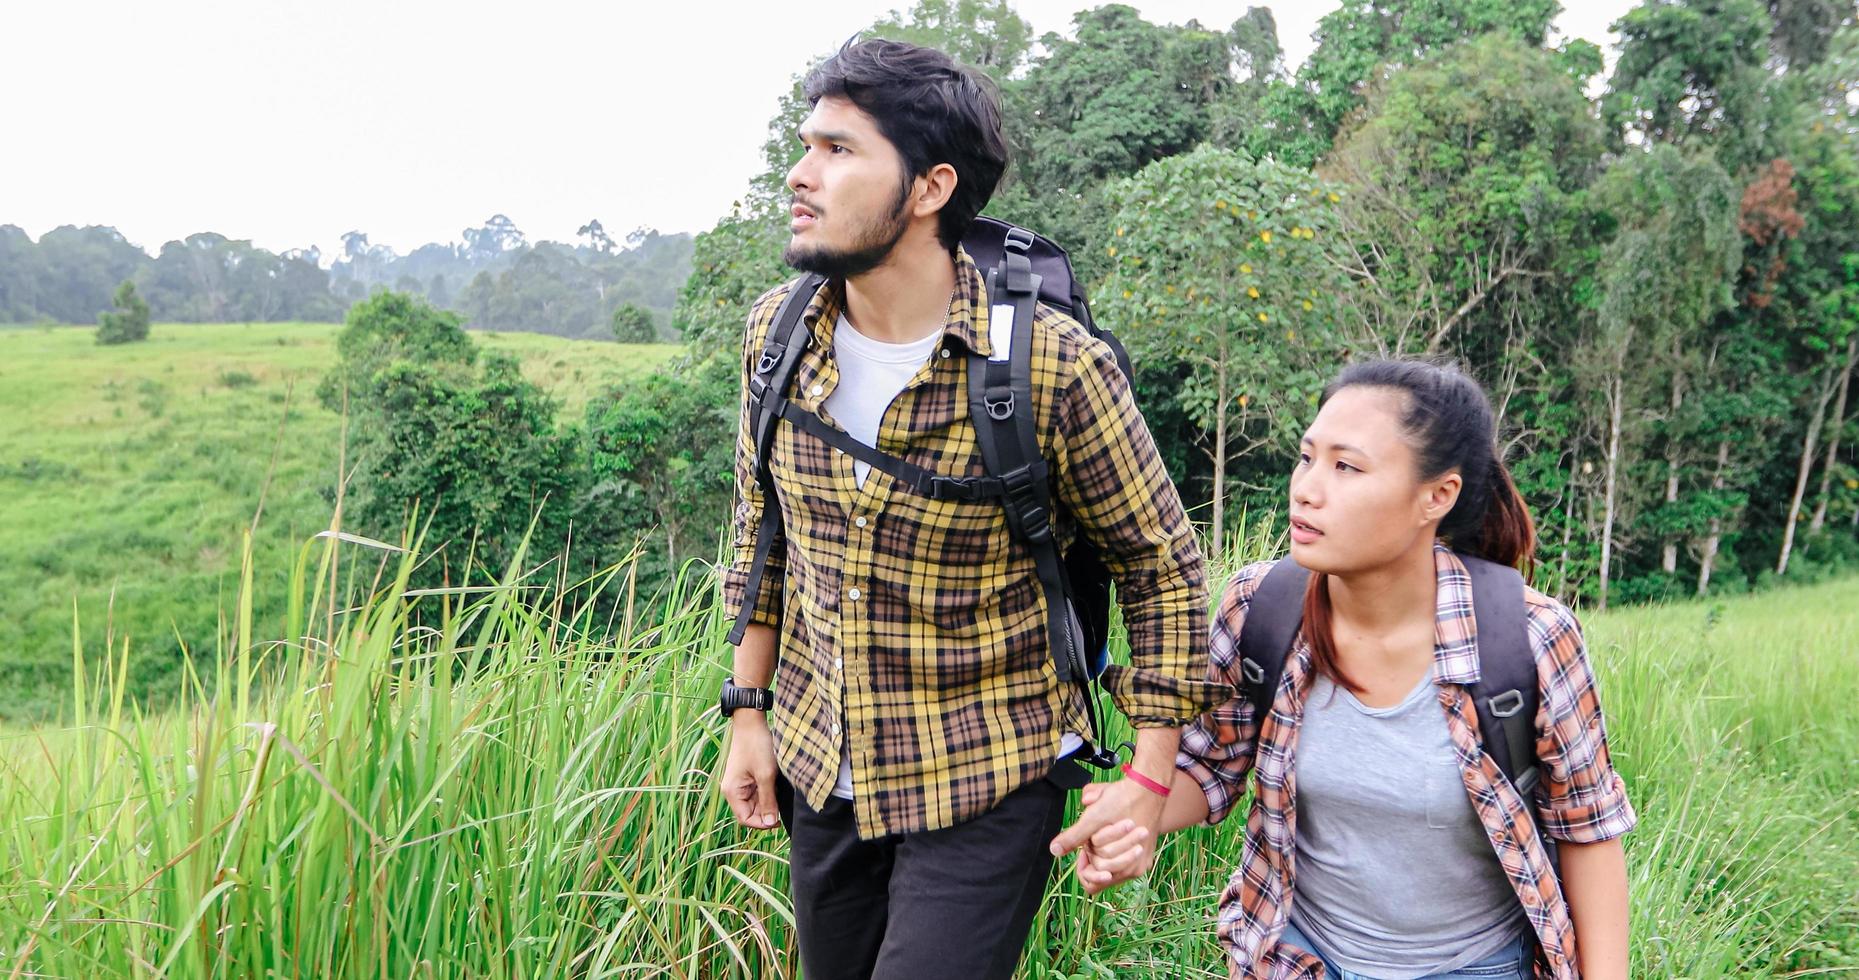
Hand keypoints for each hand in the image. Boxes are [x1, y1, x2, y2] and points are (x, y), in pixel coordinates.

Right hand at [720, 713, 780, 830]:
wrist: (752, 722)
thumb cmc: (756, 746)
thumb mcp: (766, 775)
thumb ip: (768, 801)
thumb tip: (771, 823)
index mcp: (732, 792)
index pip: (745, 819)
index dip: (762, 823)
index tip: (778, 820)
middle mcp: (733, 790)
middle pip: (751, 812)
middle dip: (767, 810)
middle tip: (782, 802)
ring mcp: (740, 784)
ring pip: (756, 803)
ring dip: (769, 800)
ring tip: (778, 788)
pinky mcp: (748, 777)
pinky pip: (758, 792)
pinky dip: (768, 791)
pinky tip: (776, 782)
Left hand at [1050, 777, 1164, 893]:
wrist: (1149, 788)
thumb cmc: (1123, 800)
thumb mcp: (1094, 817)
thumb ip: (1074, 836)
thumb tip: (1054, 850)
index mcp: (1126, 864)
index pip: (1092, 883)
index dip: (1083, 866)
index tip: (1084, 848)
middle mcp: (1136, 869)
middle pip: (1100, 874)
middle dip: (1094, 855)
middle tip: (1096, 835)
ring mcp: (1141, 863)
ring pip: (1110, 867)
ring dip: (1103, 850)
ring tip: (1106, 831)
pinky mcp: (1145, 855)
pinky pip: (1121, 861)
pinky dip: (1114, 848)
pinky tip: (1114, 832)